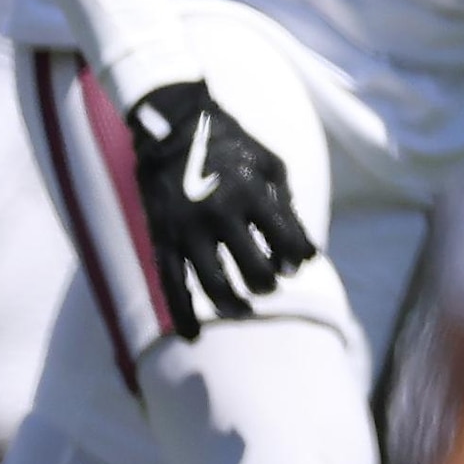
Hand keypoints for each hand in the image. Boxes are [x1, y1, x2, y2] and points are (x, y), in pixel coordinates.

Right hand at [122, 80, 316, 332]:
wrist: (175, 127)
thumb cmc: (234, 147)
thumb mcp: (271, 165)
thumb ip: (288, 207)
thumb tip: (302, 254)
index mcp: (251, 194)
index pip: (287, 243)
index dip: (296, 258)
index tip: (294, 262)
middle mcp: (219, 213)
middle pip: (254, 270)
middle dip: (267, 283)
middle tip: (269, 284)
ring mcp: (187, 228)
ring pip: (213, 284)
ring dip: (234, 304)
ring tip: (245, 309)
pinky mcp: (162, 236)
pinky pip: (171, 282)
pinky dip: (181, 313)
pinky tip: (192, 336)